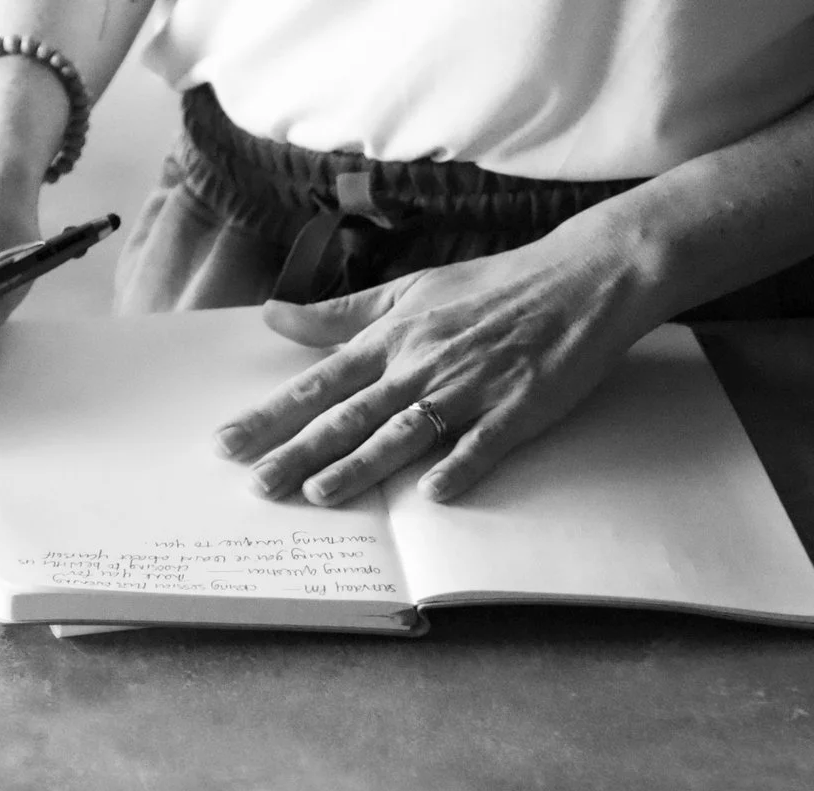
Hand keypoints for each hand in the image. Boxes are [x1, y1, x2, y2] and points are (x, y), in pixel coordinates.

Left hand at [217, 216, 666, 505]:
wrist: (585, 274)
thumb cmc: (492, 287)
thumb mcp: (409, 291)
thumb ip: (340, 315)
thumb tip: (272, 316)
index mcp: (394, 340)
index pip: (319, 384)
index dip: (272, 415)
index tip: (228, 443)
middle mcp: (423, 364)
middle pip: (351, 415)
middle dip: (300, 450)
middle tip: (257, 484)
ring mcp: (472, 385)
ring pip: (407, 430)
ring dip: (364, 463)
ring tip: (320, 493)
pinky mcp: (520, 403)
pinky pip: (486, 440)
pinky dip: (462, 462)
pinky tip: (435, 492)